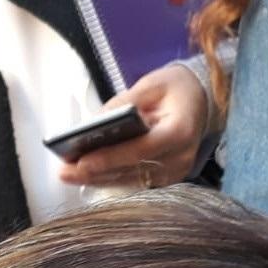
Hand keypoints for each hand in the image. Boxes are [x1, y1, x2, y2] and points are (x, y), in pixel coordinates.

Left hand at [59, 63, 208, 189]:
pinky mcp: (167, 180)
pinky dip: (110, 178)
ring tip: (69, 174)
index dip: (110, 157)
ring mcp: (174, 173)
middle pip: (131, 170)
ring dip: (97, 179)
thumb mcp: (151, 84)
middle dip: (95, 172)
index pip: (140, 149)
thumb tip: (93, 123)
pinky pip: (134, 182)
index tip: (81, 161)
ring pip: (129, 181)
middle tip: (64, 172)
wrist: (202, 101)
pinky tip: (87, 175)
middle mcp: (179, 158)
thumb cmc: (176, 89)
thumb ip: (124, 103)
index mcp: (179, 131)